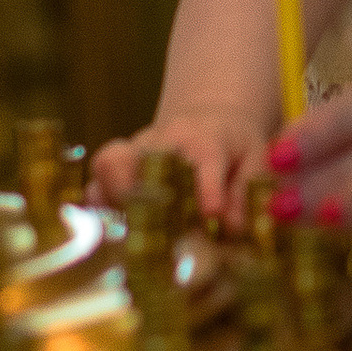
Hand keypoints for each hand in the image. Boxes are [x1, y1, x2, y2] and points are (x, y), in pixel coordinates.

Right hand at [94, 104, 268, 221]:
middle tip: (155, 227)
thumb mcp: (255, 162)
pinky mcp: (117, 165)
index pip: (205, 158)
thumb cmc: (234, 147)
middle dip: (144, 192)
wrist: (207, 120)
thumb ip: (246, 193)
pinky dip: (99, 205)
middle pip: (144, 156)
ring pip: (110, 164)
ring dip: (114, 198)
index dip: (207, 186)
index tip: (211, 213)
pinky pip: (96, 181)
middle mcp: (163, 141)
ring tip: (126, 230)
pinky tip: (110, 229)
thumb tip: (230, 226)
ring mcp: (135, 152)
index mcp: (205, 140)